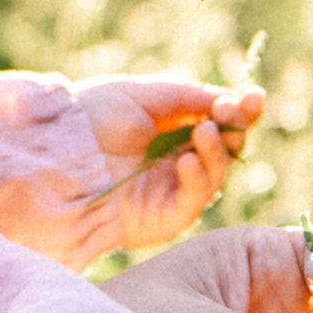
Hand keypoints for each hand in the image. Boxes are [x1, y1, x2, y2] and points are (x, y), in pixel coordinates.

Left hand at [60, 77, 261, 256]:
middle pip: (227, 149)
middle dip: (236, 128)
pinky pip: (196, 200)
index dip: (240, 111)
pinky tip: (187, 161)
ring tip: (203, 131)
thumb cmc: (92, 118)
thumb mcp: (142, 95)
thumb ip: (188, 96)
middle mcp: (177, 161)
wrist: (57, 154)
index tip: (255, 98)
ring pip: (218, 172)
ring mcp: (173, 190)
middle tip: (232, 112)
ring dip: (218, 149)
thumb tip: (229, 99)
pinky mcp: (166, 217)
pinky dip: (199, 178)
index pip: (218, 122)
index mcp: (172, 130)